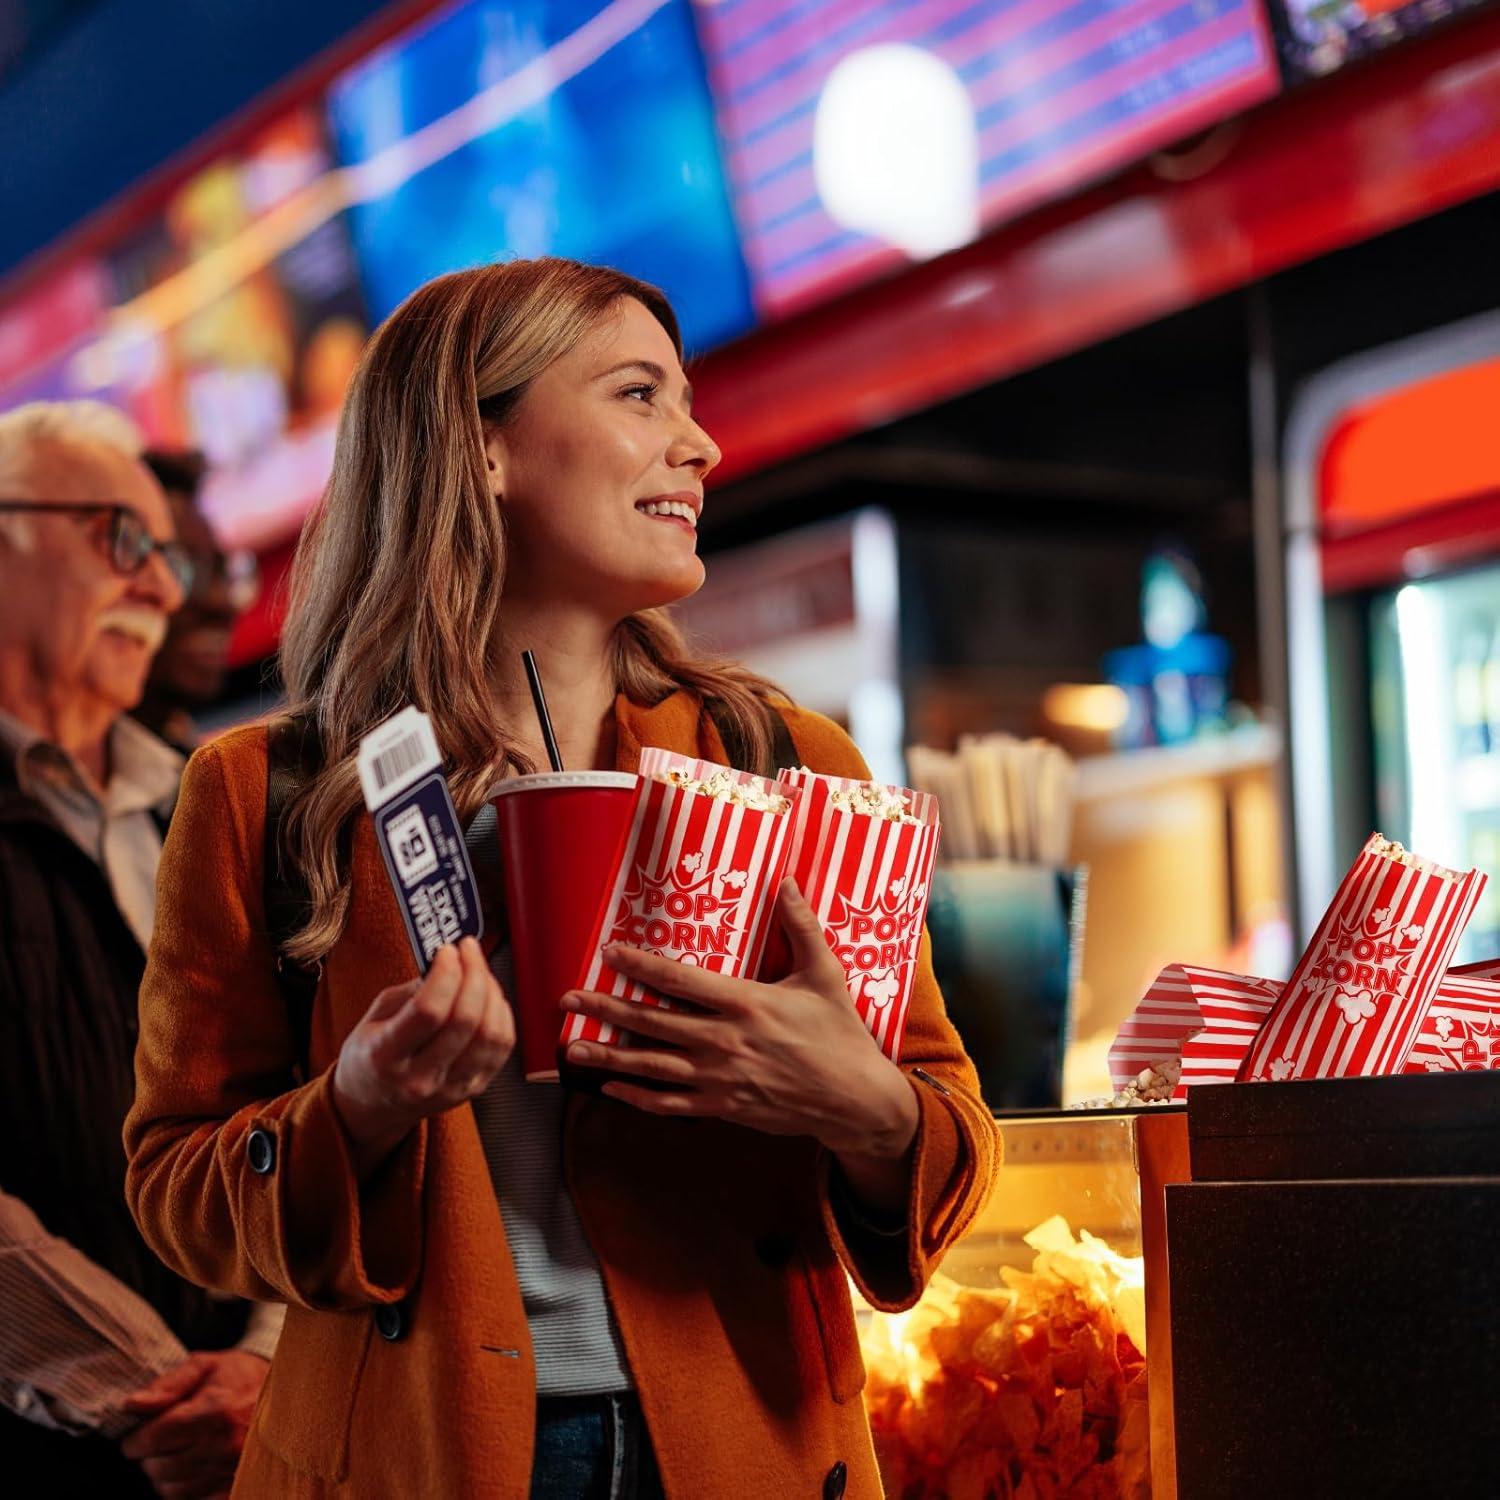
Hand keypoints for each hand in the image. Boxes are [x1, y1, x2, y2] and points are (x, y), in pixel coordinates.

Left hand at [121, 1349, 268, 1499]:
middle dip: (150, 1457)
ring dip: (165, 1476)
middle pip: (160, 1468)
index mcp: (214, 1412)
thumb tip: (131, 1405)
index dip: (135, 1441)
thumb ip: (167, 1385)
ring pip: (173, 1490)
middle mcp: (224, 1445)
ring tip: (175, 1453)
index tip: (135, 1437)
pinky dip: (185, 1489)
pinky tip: (191, 1468)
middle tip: (157, 1442)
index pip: (154, 1439)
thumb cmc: (238, 1376)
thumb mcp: (205, 1366)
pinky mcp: (237, 1485)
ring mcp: (232, 1470)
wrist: (285, 1391)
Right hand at [332, 937, 513, 1176]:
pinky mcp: (473, 1090)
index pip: (429, 1011)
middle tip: (468, 950)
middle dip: (474, 973)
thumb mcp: (374, 1018)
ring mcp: (450, 1089)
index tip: (448, 950)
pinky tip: (489, 997)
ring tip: (479, 971)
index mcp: (385, 1057)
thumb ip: (411, 992)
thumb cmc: (371, 1055)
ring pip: (491, 1034)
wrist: (372, 1106)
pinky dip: (502, 1013)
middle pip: (466, 1020)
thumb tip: (449, 963)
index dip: (446, 973)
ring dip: (491, 991)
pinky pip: (502, 1046)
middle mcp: (419, 1079)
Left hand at [560, 880, 918, 1162]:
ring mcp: (719, 1078)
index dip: (639, 964)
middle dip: (605, 1008)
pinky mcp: (722, 1106)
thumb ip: (802, 926)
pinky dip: (636, 1098)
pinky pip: (669, 1104)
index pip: (679, 980)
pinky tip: (610, 1091)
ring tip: (572, 1048)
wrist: (854, 1100)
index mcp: (746, 1003)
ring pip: (651, 1065)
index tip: (608, 952)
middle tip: (567, 999)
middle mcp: (723, 1040)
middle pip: (651, 1021)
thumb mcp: (825, 974)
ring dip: (608, 1057)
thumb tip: (788, 881)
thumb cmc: (841, 1034)